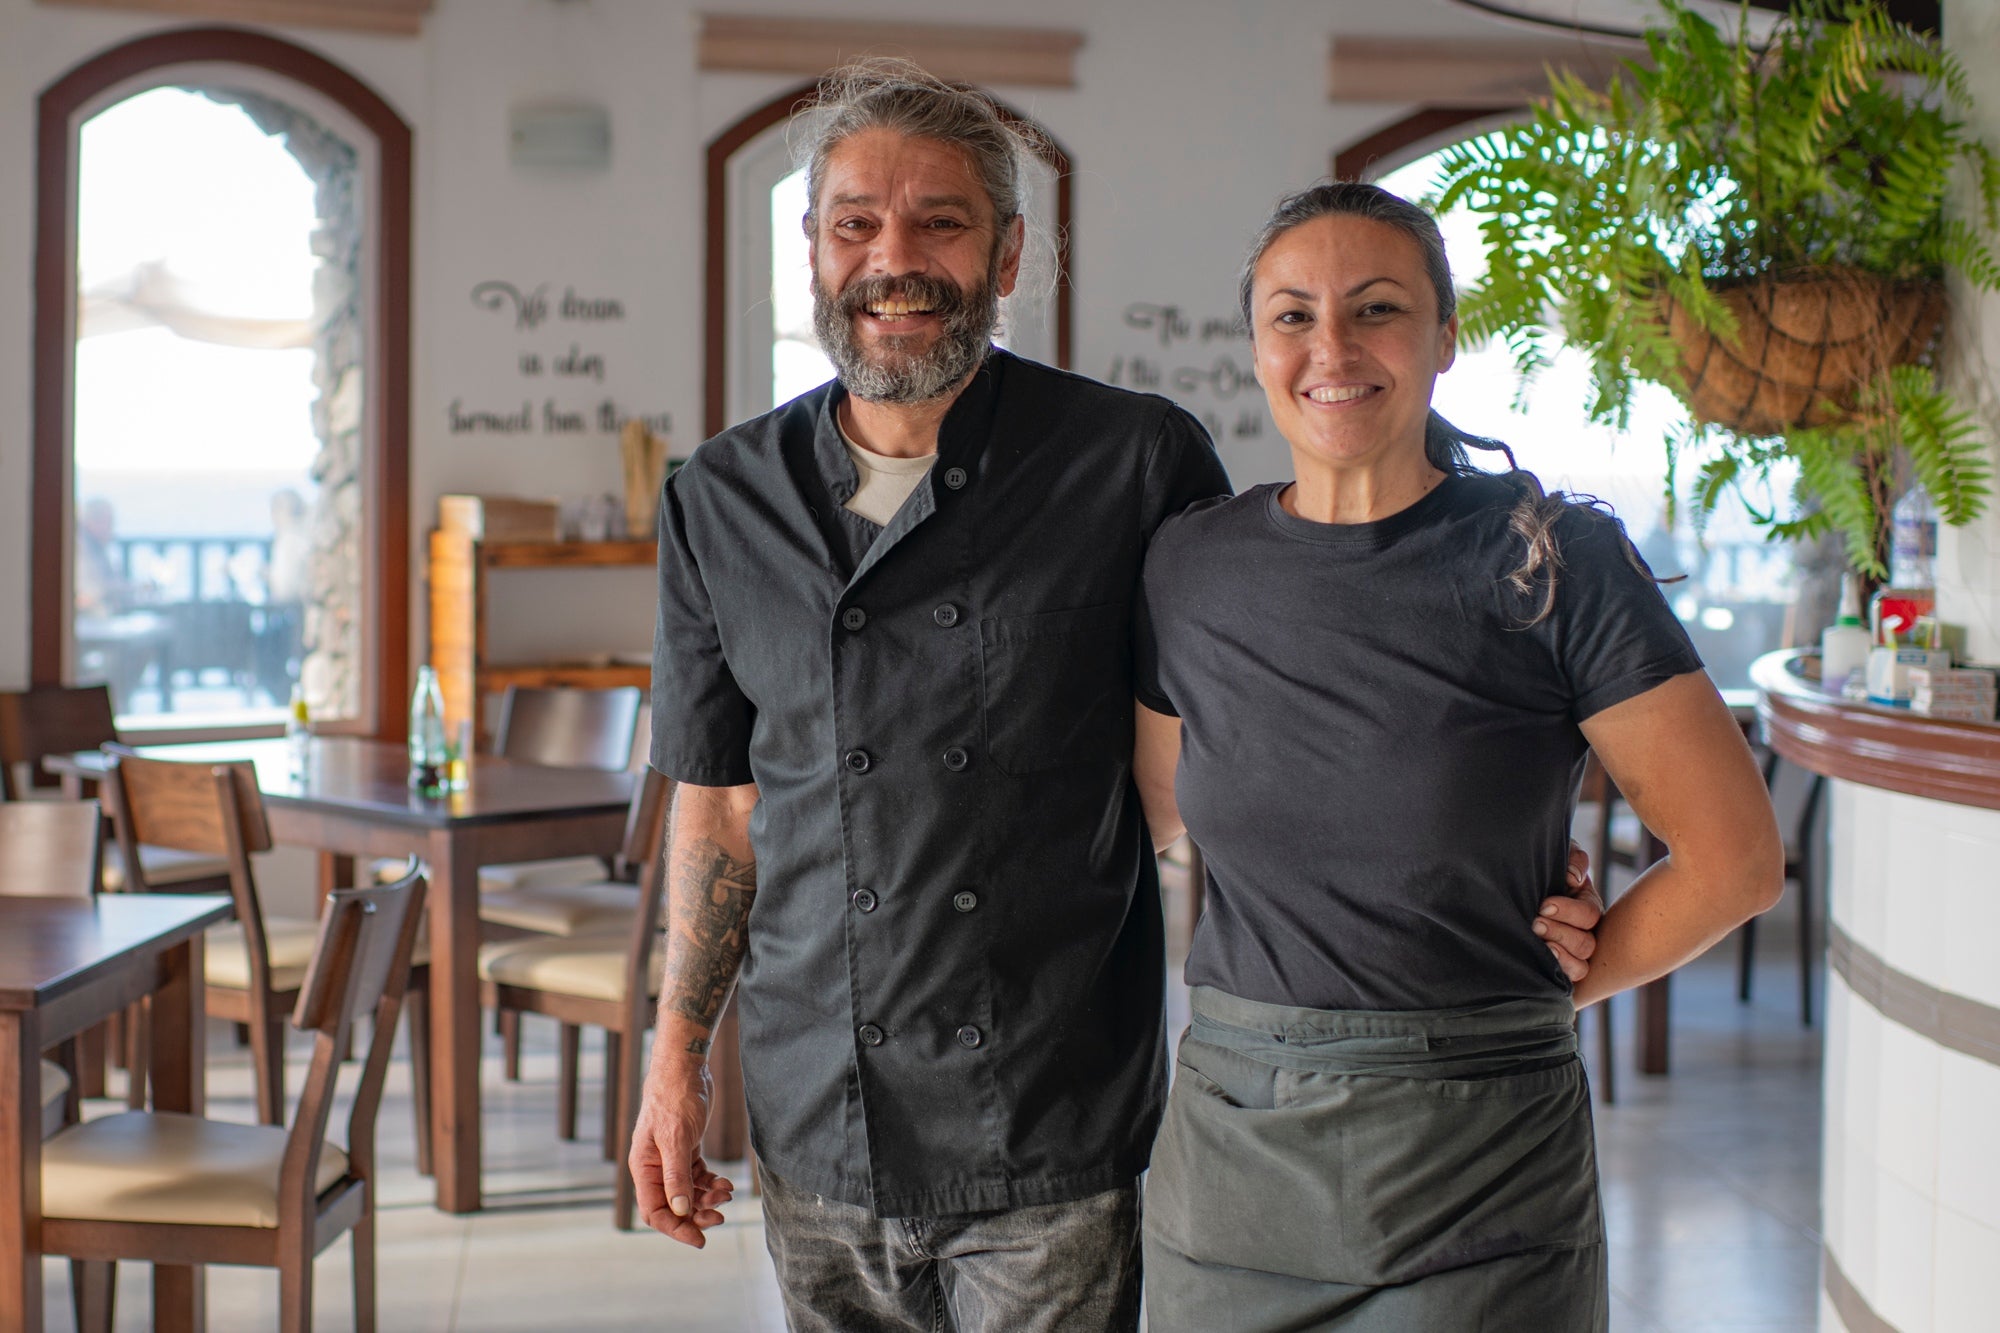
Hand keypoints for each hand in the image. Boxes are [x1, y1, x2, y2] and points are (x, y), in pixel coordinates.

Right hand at [630, 1057, 735, 1246]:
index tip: (700, 1239)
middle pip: (673, 1207)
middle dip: (696, 1215)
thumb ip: (676, 1175)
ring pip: (687, 1194)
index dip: (676, 1228)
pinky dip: (711, 1183)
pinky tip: (726, 1183)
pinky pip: (697, 1178)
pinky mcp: (686, 1151)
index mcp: (643, 1168)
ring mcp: (670, 1160)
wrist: (685, 1068)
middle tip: (721, 1217)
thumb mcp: (676, 1138)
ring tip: (727, 1193)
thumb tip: (679, 1211)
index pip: (655, 1212)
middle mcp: (654, 1168)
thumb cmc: (675, 1098)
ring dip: (707, 1199)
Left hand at [1535, 839, 1604, 983]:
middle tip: (1535, 923)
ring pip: (1580, 967)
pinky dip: (1555, 975)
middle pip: (1586, 943)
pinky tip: (1535, 964)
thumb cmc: (1534, 869)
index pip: (1590, 915)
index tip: (1543, 905)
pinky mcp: (1553, 971)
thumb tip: (1574, 878)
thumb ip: (1572, 858)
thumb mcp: (1557, 855)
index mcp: (1584, 906)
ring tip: (1538, 944)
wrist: (1502, 888)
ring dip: (1560, 956)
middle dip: (1560, 933)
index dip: (1569, 912)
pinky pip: (1564, 984)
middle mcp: (1582, 932)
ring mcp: (1569, 954)